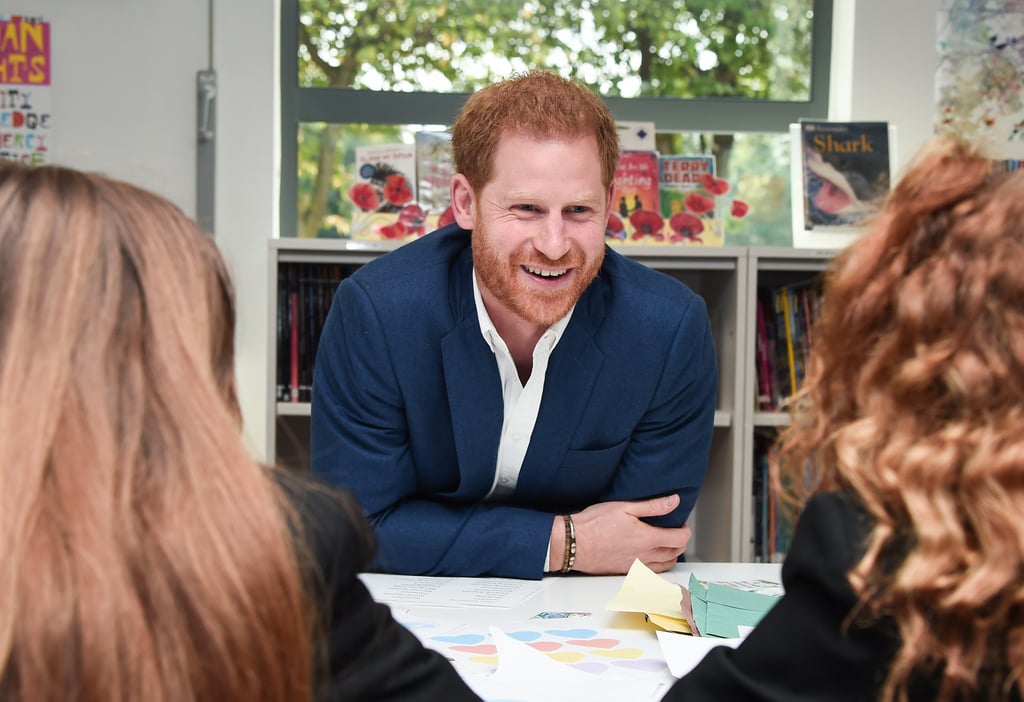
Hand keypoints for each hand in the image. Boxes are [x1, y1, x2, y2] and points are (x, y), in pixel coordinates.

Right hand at [565, 495, 690, 574]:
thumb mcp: (624, 506)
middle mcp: (645, 556)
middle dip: (680, 543)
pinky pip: (651, 572)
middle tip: (675, 531)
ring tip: (666, 544)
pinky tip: (650, 556)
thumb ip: (652, 505)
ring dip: (670, 555)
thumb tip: (673, 501)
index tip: (680, 524)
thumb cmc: (594, 524)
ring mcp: (636, 567)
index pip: (679, 539)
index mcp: (648, 539)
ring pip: (665, 566)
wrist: (574, 543)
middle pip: (675, 554)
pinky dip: (657, 565)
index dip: (685, 530)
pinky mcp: (626, 572)